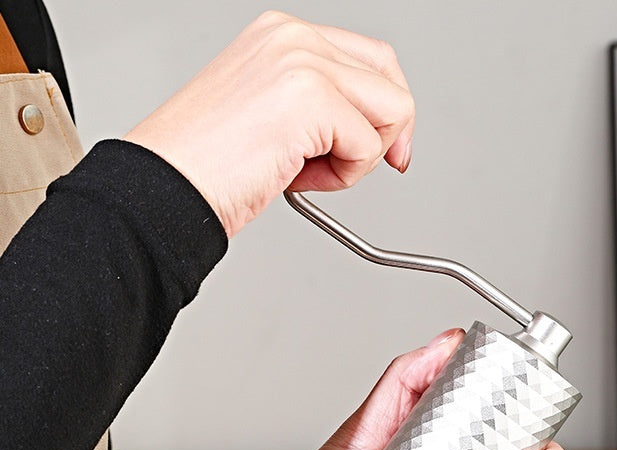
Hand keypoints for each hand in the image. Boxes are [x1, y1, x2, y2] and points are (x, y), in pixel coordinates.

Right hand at [124, 11, 413, 236]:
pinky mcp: (310, 96)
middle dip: (384, 133)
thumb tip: (371, 129)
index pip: (371, 59)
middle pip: (391, 78)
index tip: (383, 149)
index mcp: (282, 37)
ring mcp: (302, 62)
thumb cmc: (205, 165)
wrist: (165, 187)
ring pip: (392, 111)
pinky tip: (296, 176)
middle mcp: (293, 38)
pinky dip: (343, 176)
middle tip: (355, 165)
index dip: (386, 109)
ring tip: (305, 170)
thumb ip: (319, 107)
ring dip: (358, 158)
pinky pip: (369, 146)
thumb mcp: (271, 117)